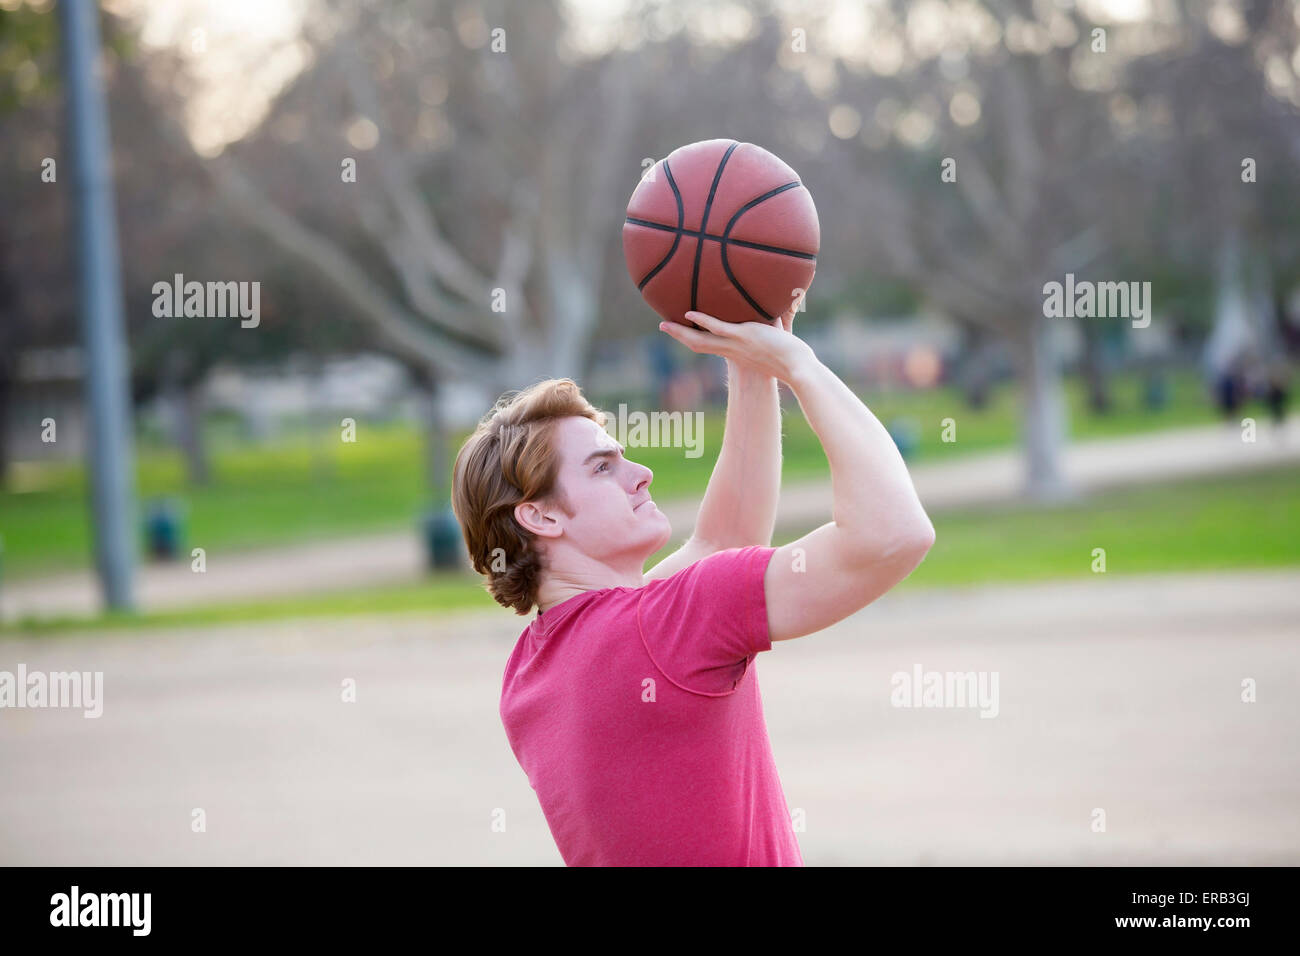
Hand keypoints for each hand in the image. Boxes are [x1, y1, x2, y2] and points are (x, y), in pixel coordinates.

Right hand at [658, 310, 814, 383]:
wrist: (798, 368)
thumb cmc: (793, 360)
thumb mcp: (777, 343)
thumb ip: (774, 327)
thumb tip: (781, 310)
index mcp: (737, 353)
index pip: (711, 346)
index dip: (695, 338)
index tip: (685, 332)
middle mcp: (732, 351)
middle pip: (698, 344)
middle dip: (679, 335)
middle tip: (663, 327)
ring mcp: (736, 344)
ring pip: (702, 339)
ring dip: (682, 331)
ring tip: (665, 324)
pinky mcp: (744, 337)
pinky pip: (718, 328)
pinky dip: (703, 321)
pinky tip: (690, 313)